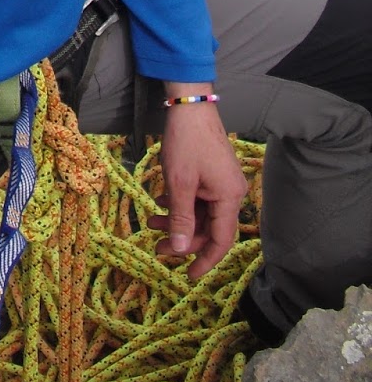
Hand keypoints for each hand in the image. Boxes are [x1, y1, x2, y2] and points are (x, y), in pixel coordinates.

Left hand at [149, 94, 247, 278]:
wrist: (189, 105)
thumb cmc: (186, 142)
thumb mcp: (179, 183)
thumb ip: (182, 218)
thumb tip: (182, 250)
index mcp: (230, 198)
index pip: (221, 240)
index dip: (205, 261)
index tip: (188, 276)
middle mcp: (231, 193)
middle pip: (209, 228)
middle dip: (184, 238)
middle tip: (158, 246)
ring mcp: (221, 182)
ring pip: (200, 213)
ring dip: (177, 220)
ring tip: (150, 223)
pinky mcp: (211, 173)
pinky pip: (198, 198)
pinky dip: (180, 203)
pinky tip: (159, 202)